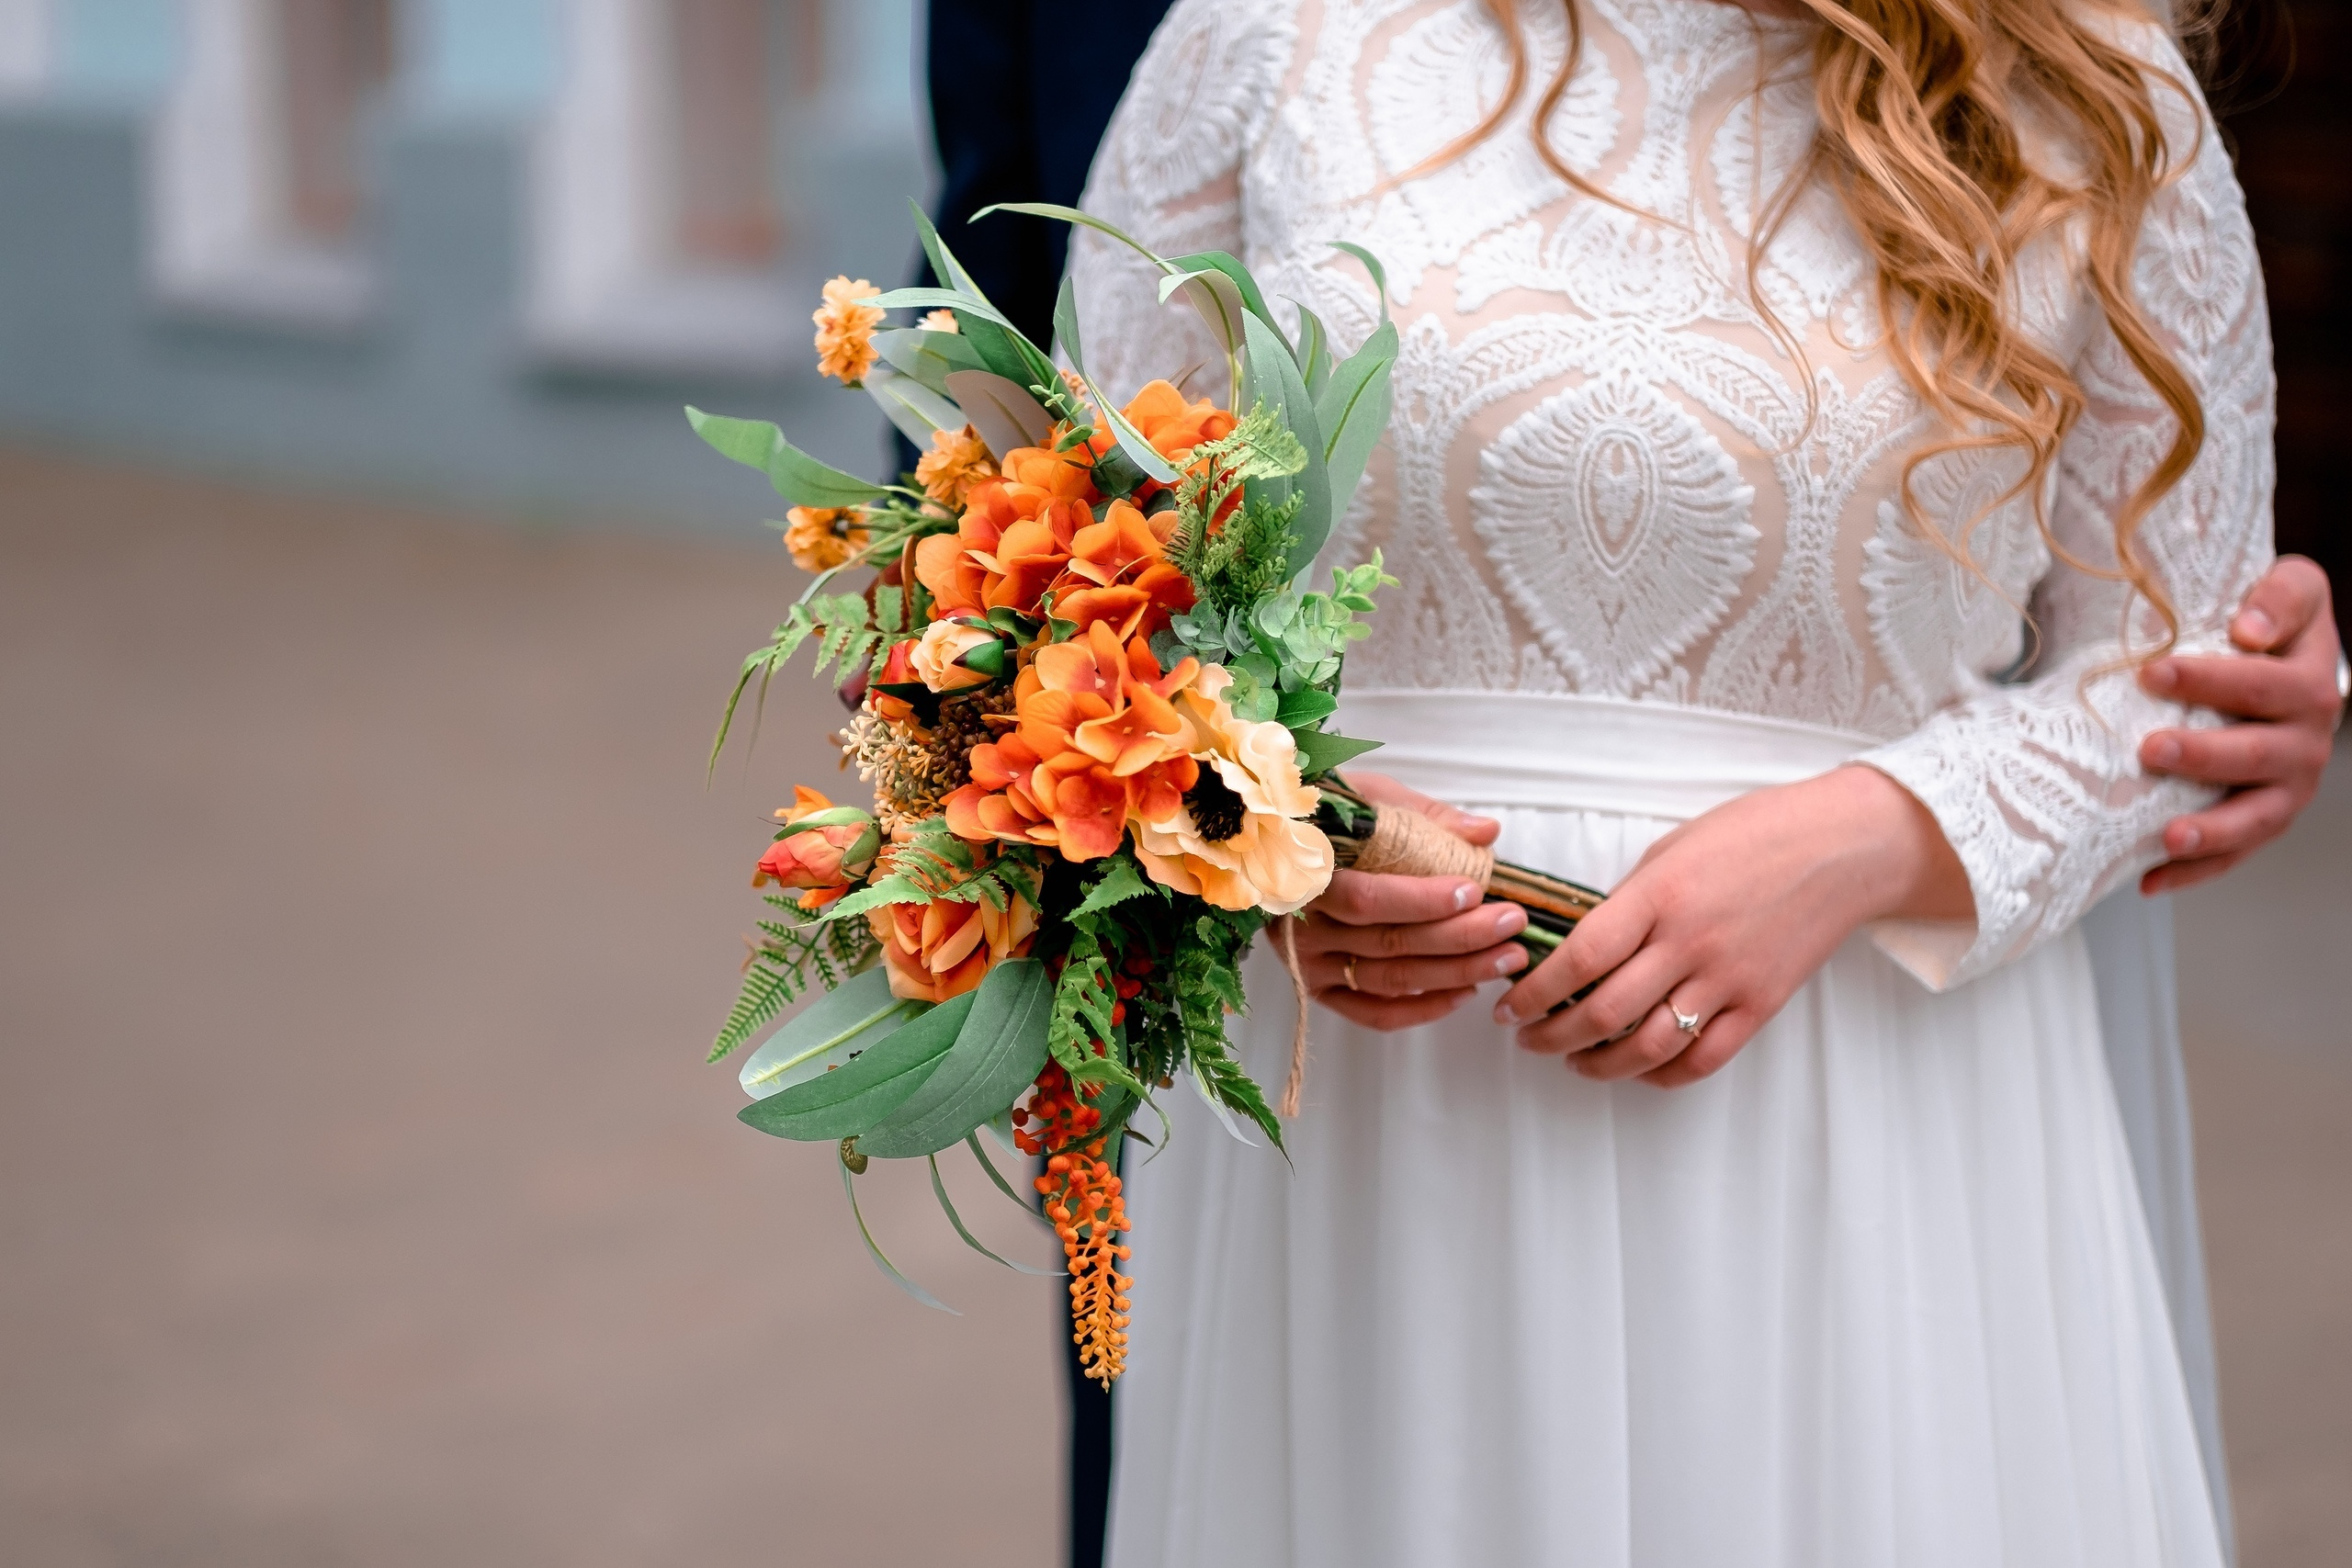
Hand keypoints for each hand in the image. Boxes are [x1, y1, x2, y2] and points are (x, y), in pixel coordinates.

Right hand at [1291, 773, 1530, 1030]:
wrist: (1272, 844)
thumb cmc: (1323, 817)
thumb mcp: (1369, 799)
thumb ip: (1427, 818)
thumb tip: (1484, 833)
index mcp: (1307, 876)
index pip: (1369, 899)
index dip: (1423, 901)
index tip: (1473, 891)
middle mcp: (1304, 928)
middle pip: (1390, 942)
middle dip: (1461, 936)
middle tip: (1511, 923)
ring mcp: (1309, 964)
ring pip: (1391, 979)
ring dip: (1456, 973)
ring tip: (1507, 957)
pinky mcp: (1320, 990)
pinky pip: (1373, 1013)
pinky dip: (1422, 1009)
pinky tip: (1465, 992)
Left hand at [1492, 766, 1969, 1086]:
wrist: (1845, 847)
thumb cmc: (1757, 833)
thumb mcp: (1675, 847)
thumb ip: (1630, 899)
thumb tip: (1581, 943)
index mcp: (1660, 895)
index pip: (1580, 956)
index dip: (1534, 990)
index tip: (1508, 1005)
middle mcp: (1691, 943)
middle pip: (1604, 1011)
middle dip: (1551, 1034)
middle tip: (1527, 1038)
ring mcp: (1729, 979)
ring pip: (1648, 1047)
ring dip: (1598, 1064)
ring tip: (1572, 1060)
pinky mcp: (1762, 1005)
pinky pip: (1703, 1060)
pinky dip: (1661, 1075)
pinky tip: (1637, 1070)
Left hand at [2137, 556, 2341, 893]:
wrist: (2284, 663)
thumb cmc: (2270, 624)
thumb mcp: (2291, 589)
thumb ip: (2281, 594)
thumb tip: (2249, 630)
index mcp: (2311, 684)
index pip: (2266, 684)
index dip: (2213, 679)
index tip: (2154, 671)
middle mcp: (2308, 740)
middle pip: (2258, 754)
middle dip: (2203, 755)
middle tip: (2150, 749)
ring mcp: (2289, 786)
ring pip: (2256, 817)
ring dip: (2212, 830)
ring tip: (2167, 836)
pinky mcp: (2265, 818)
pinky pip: (2235, 853)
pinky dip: (2195, 871)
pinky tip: (2150, 882)